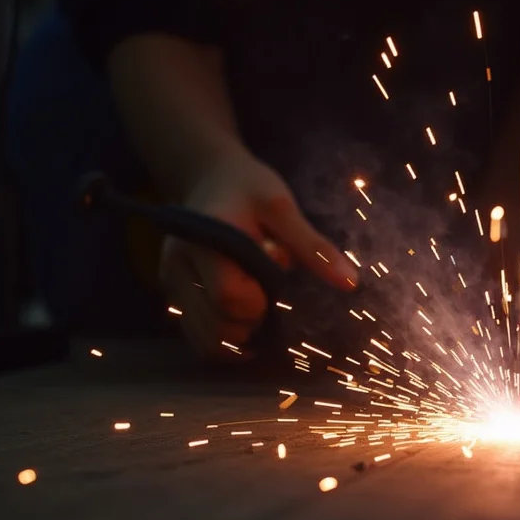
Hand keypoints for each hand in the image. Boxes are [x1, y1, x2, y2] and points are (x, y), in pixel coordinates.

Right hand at [158, 155, 358, 359]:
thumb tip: (350, 282)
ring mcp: (170, 281)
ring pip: (201, 338)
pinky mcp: (172, 291)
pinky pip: (194, 334)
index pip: (229, 296)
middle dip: (250, 324)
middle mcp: (179, 264)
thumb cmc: (250, 189)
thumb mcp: (283, 207)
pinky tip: (244, 330)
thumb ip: (312, 246)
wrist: (211, 178)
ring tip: (256, 314)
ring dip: (235, 338)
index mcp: (207, 240)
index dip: (258, 303)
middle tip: (267, 299)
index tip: (273, 286)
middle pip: (215, 325)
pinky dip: (220, 341)